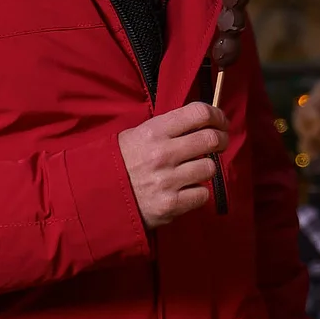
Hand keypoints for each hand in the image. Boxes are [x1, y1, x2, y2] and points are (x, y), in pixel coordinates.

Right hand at [118, 103, 230, 229]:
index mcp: (154, 131)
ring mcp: (167, 181)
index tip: (220, 122)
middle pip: (211, 139)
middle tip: (219, 143)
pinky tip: (186, 189)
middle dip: (221, 140)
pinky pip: (203, 194)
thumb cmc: (122, 161)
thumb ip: (169, 127)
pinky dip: (198, 191)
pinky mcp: (170, 205)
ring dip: (206, 168)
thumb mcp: (138, 134)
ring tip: (193, 169)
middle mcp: (162, 154)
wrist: (98, 195)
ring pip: (210, 168)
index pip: (199, 113)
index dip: (217, 115)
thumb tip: (204, 121)